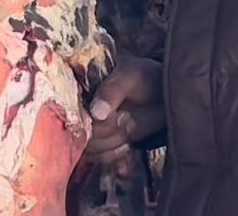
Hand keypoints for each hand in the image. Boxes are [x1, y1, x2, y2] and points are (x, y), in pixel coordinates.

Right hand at [83, 56, 164, 175]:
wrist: (162, 92)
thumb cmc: (145, 77)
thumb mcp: (130, 77)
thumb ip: (112, 91)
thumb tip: (96, 113)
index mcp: (83, 91)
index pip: (74, 114)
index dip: (92, 121)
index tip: (117, 114)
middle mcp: (84, 112)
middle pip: (83, 136)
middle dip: (107, 134)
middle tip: (128, 119)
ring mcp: (96, 129)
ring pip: (92, 151)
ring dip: (113, 146)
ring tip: (131, 127)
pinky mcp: (109, 143)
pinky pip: (104, 159)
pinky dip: (117, 161)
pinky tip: (127, 156)